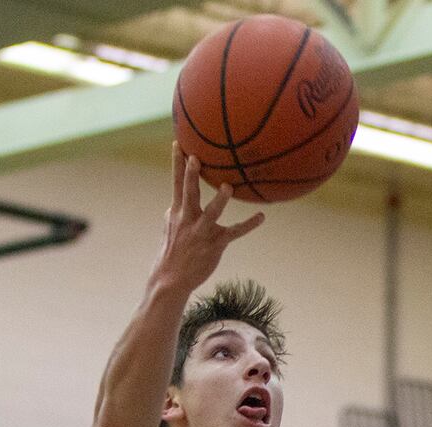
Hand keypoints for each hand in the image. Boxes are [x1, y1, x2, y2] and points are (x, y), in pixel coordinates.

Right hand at [149, 144, 264, 296]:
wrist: (171, 279)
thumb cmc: (172, 250)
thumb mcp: (170, 226)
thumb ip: (176, 210)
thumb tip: (177, 198)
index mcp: (177, 211)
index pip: (176, 183)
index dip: (177, 163)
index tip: (179, 143)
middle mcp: (187, 219)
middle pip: (189, 192)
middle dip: (191, 176)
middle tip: (195, 158)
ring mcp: (201, 231)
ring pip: (211, 213)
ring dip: (219, 201)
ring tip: (227, 188)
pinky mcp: (215, 243)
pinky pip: (235, 232)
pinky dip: (249, 224)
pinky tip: (261, 217)